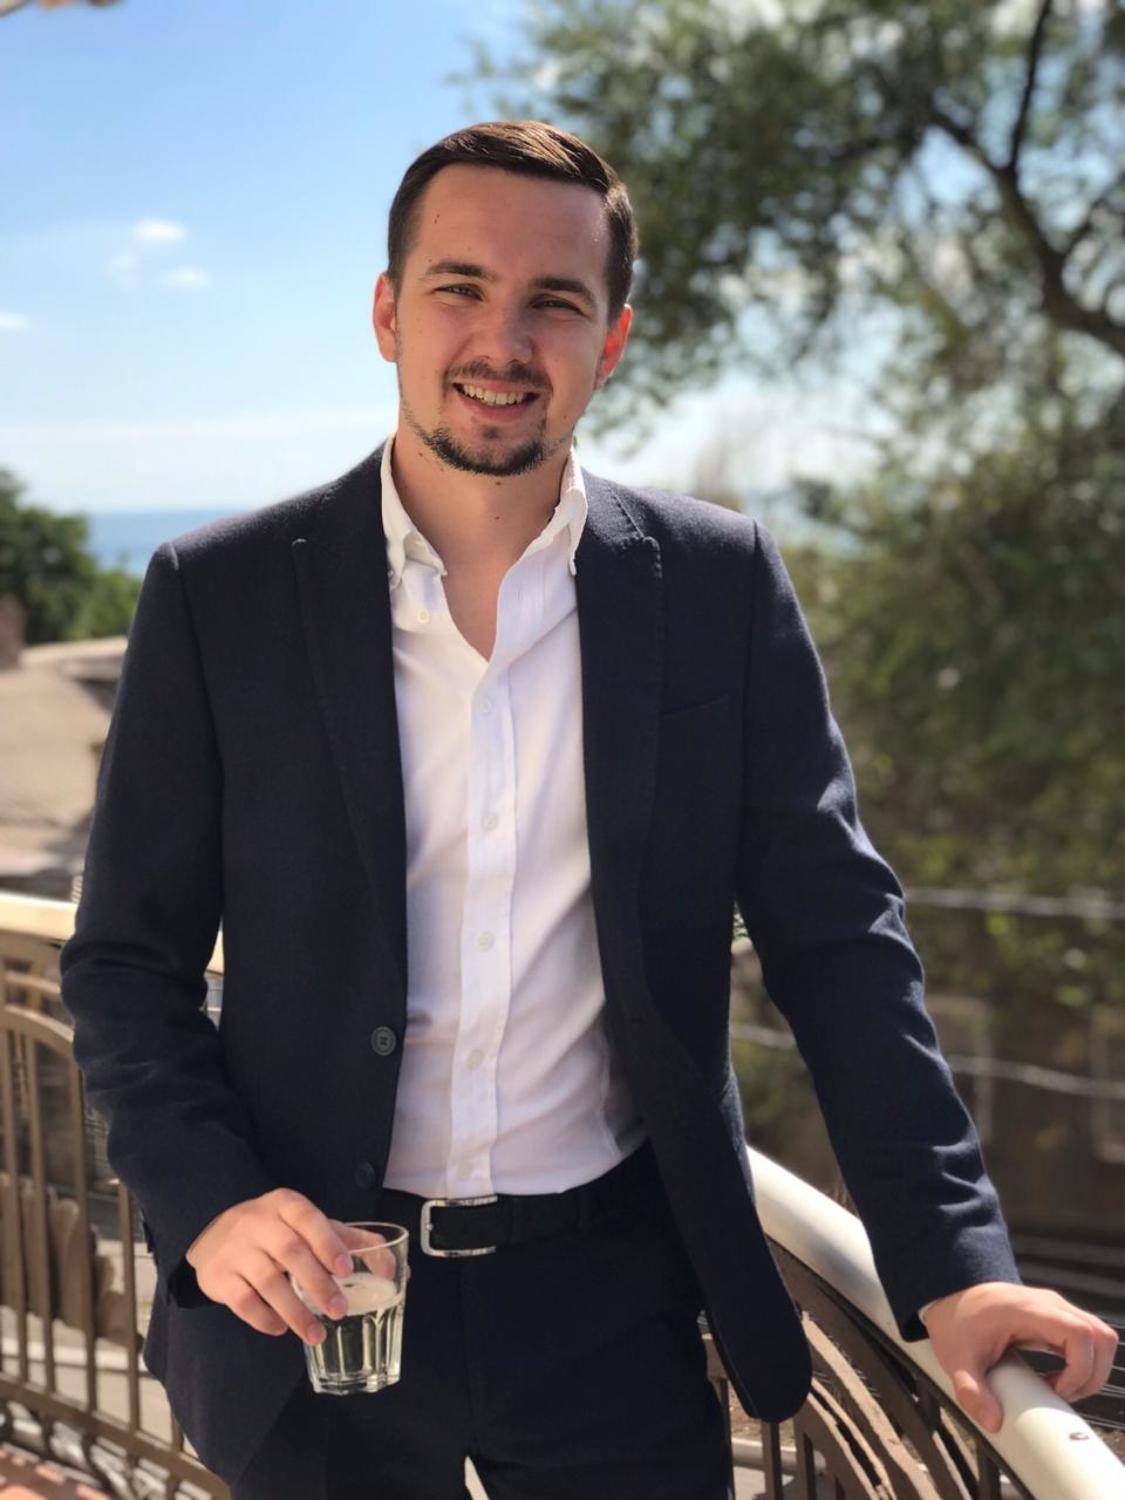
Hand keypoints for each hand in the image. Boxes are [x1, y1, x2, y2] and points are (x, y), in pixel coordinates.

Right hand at [184, 1189, 392, 1345]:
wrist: (214, 1237)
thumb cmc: (276, 1231)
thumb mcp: (309, 1225)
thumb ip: (350, 1240)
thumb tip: (395, 1267)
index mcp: (286, 1205)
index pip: (309, 1218)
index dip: (328, 1242)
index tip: (347, 1269)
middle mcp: (258, 1222)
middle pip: (290, 1252)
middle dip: (318, 1284)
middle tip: (341, 1311)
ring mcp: (236, 1249)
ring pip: (267, 1281)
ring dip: (295, 1311)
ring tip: (317, 1334)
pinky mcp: (219, 1277)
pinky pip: (242, 1302)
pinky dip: (264, 1319)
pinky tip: (281, 1329)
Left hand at [922, 1282, 1118, 1432]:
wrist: (951, 1296)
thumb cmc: (956, 1321)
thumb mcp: (957, 1359)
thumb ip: (971, 1390)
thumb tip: (993, 1421)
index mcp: (1027, 1310)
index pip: (1079, 1333)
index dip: (1079, 1368)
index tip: (1056, 1389)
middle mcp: (1048, 1305)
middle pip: (1100, 1336)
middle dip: (1092, 1374)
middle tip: (1062, 1394)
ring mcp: (1055, 1309)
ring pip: (1099, 1337)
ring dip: (1091, 1370)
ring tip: (1060, 1388)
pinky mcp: (1056, 1319)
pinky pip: (1087, 1340)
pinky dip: (1083, 1364)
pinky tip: (1057, 1379)